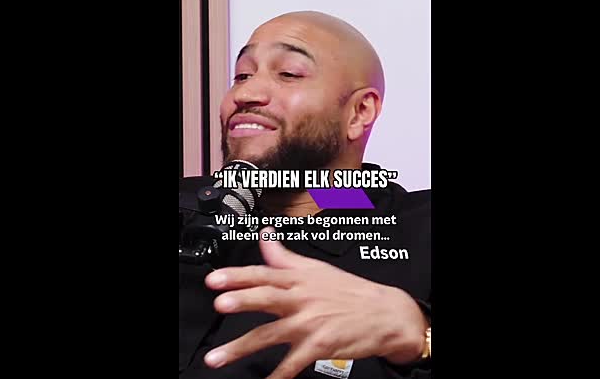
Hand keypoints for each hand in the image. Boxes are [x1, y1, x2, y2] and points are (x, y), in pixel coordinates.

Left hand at [203, 227, 427, 378]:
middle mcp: (302, 299)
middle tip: (219, 304)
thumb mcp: (316, 268)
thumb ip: (284, 256)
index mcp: (299, 279)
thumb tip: (265, 236)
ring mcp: (310, 324)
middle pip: (267, 298)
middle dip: (242, 300)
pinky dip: (277, 376)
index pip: (264, 273)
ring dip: (241, 347)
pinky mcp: (319, 346)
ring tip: (218, 358)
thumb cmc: (350, 292)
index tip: (215, 280)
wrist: (385, 314)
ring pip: (270, 335)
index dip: (238, 276)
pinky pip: (292, 364)